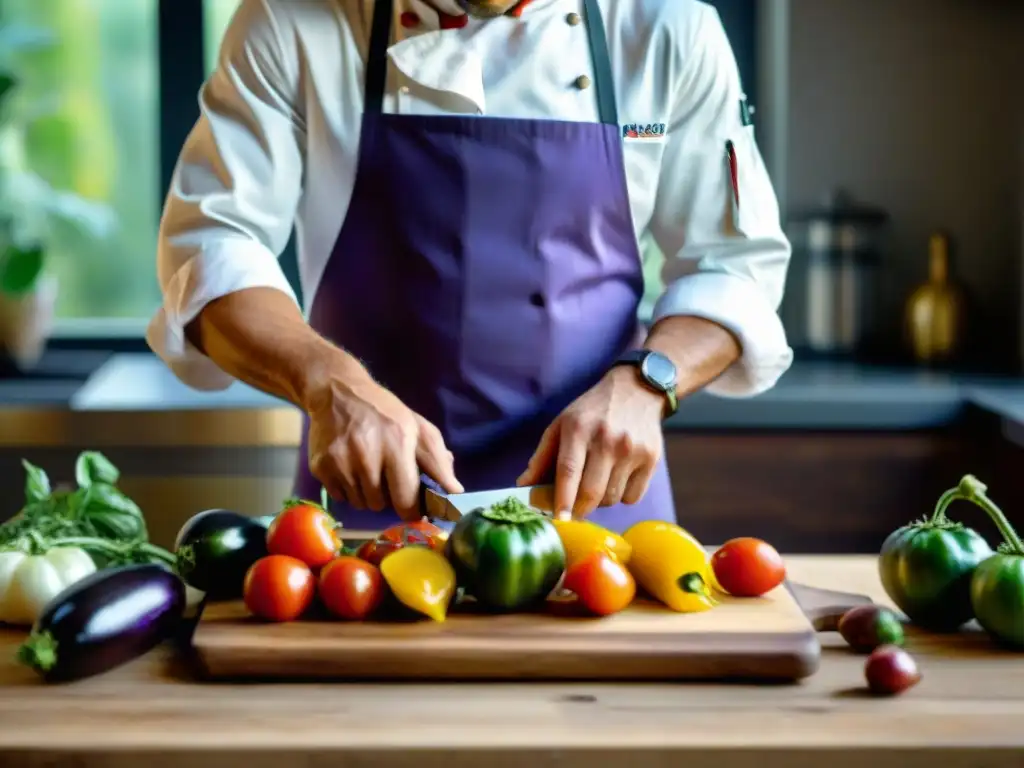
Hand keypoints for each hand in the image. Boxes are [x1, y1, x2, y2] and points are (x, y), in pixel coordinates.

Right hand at [305, 368, 462, 520]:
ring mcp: (341, 461)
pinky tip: (350, 467)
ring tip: (368, 469)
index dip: (412, 509)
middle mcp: (367, 455)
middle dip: (387, 497)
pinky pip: (340, 498)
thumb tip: (456, 493)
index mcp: (397, 444)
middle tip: (386, 476)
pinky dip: (348, 489)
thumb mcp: (418, 428)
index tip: (413, 507)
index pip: (406, 499)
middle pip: (380, 505)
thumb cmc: (385, 412)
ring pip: (360, 503)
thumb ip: (438, 461)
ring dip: (367, 494)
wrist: (337, 391)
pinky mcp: (321, 466)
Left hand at [517, 367, 664, 518]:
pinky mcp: (651, 458)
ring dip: (600, 501)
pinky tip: (618, 478)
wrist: (637, 391)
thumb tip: (523, 486)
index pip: (568, 471)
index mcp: (579, 429)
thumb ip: (542, 457)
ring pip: (611, 498)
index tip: (559, 519)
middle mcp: (607, 439)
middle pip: (591, 492)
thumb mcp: (562, 425)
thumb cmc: (592, 412)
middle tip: (573, 510)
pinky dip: (622, 496)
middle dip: (579, 509)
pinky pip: (632, 497)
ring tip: (597, 482)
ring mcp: (632, 450)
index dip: (562, 499)